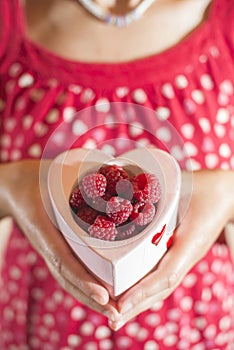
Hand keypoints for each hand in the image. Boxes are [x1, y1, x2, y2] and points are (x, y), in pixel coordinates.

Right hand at [0, 160, 118, 320]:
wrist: (15, 187)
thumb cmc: (35, 179)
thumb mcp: (55, 170)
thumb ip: (81, 165)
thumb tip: (112, 163)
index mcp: (45, 229)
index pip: (63, 259)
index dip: (82, 279)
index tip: (103, 296)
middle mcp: (48, 244)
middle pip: (68, 279)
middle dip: (91, 299)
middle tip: (117, 315)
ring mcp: (51, 249)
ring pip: (69, 280)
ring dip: (89, 298)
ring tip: (115, 313)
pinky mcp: (56, 248)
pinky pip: (70, 270)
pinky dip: (85, 285)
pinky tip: (102, 295)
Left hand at [108, 170, 233, 329]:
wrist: (224, 194)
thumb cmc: (204, 189)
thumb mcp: (181, 189)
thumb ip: (157, 194)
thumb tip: (123, 193)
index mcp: (190, 243)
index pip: (165, 274)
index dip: (143, 291)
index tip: (121, 304)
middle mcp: (187, 255)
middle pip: (162, 288)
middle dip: (137, 305)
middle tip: (112, 320)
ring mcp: (185, 256)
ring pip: (162, 285)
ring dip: (141, 301)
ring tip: (116, 314)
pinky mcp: (181, 253)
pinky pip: (163, 274)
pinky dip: (146, 287)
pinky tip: (131, 292)